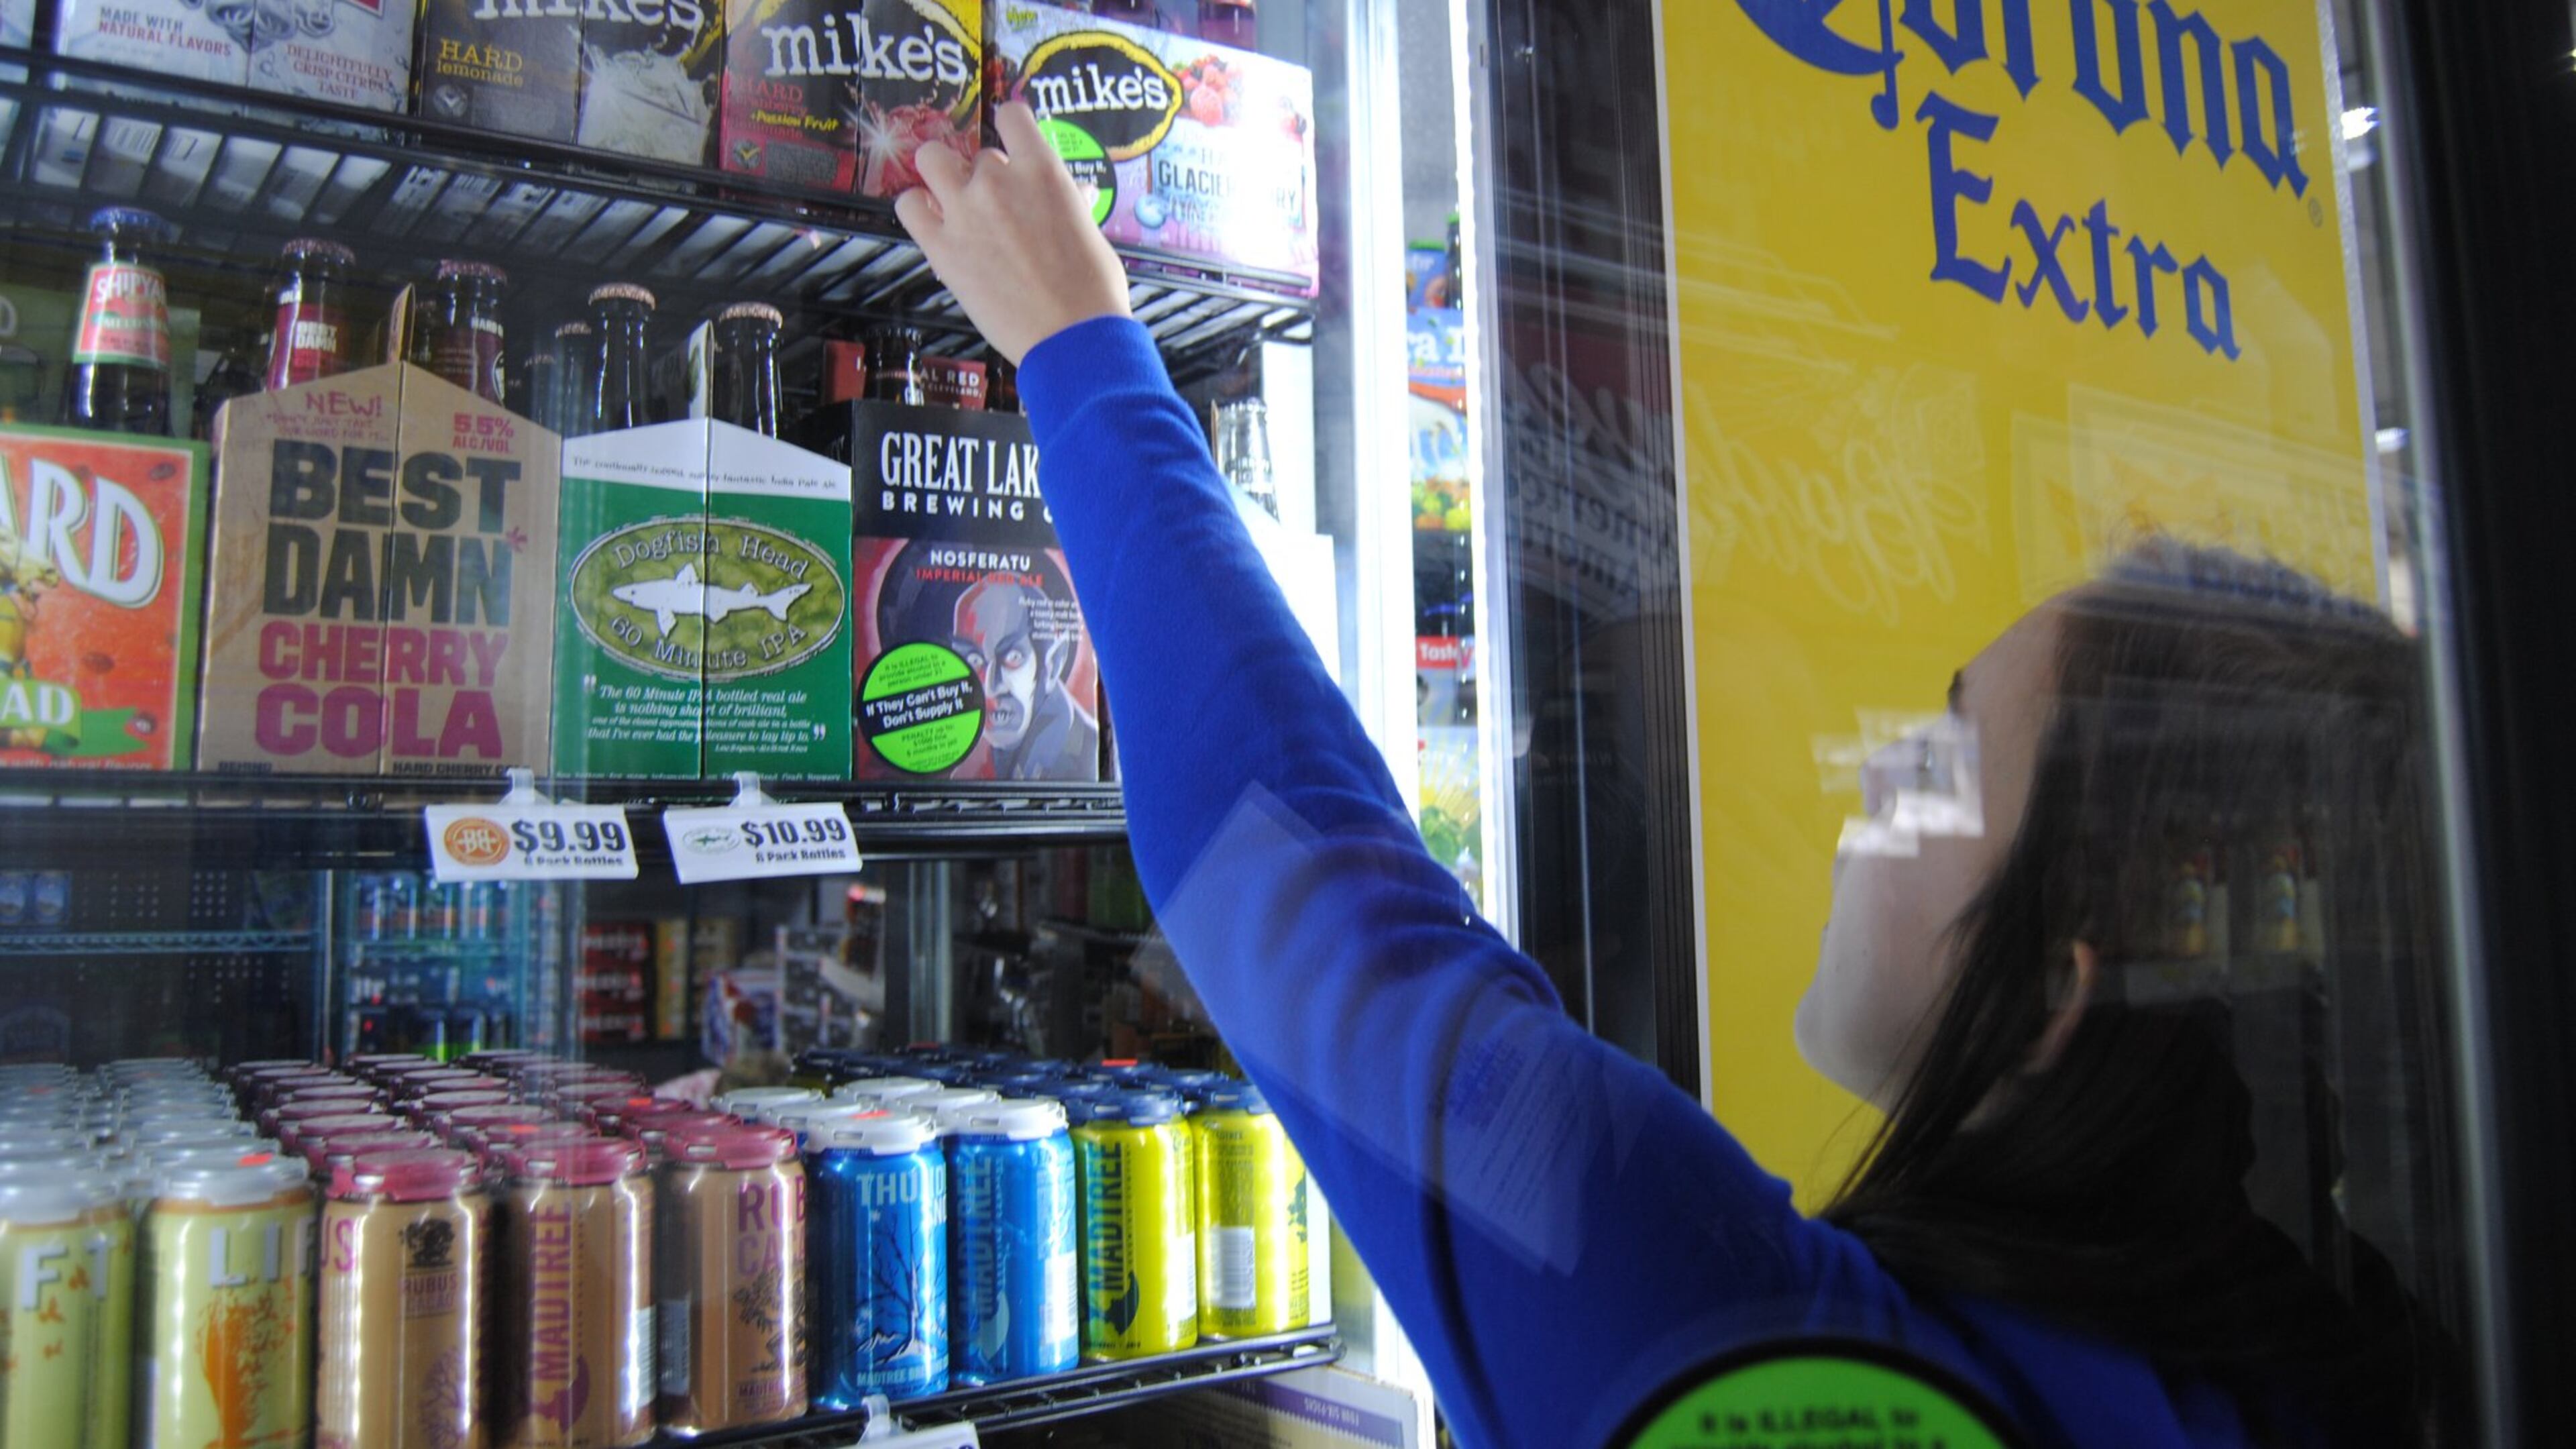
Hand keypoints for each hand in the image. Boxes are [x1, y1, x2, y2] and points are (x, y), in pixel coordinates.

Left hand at [895, 103, 1132, 365]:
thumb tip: (1074, 190)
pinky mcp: (940, 247)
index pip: (1011, 115)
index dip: (1009, 126)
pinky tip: (932, 222)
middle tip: (997, 208)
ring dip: (941, 175)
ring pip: (930, 160)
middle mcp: (998, 180)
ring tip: (952, 200)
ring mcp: (964, 211)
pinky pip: (908, 206)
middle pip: (979, 156)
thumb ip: (1070, 202)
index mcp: (1042, 170)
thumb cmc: (1092, 290)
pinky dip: (917, 208)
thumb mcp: (1090, 231)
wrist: (1073, 338)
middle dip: (987, 177)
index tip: (1011, 144)